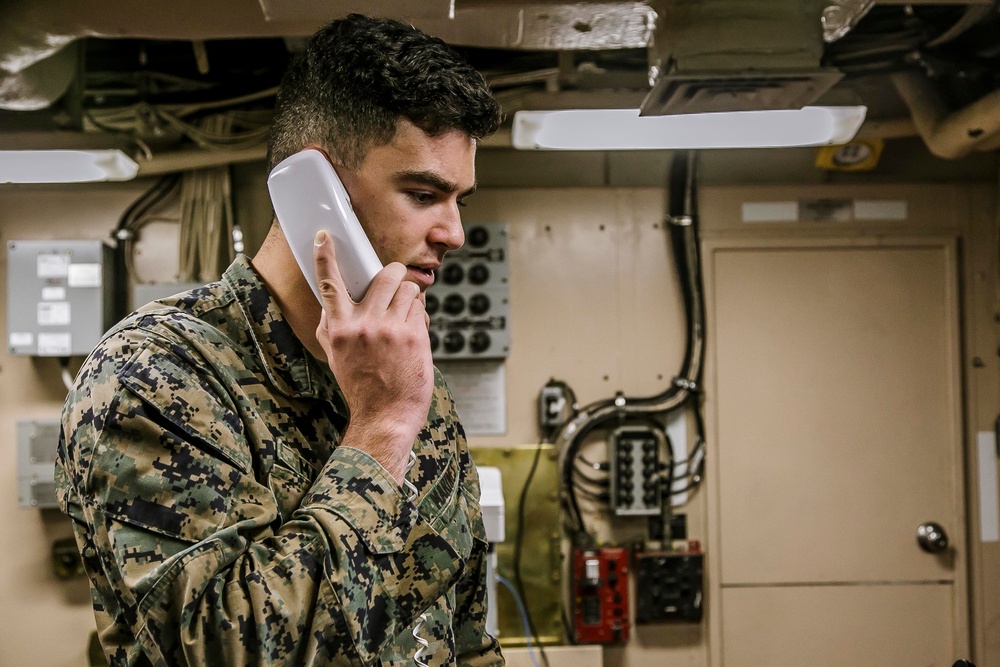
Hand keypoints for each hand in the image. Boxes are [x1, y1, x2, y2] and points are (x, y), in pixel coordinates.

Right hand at [313, 230, 432, 481]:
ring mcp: (390, 329)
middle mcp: (363, 325)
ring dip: (410, 296)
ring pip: (408, 288)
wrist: (385, 416)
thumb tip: (331, 300)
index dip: (326, 256)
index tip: (325, 236)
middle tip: (395, 281)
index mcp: (339, 329)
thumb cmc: (361, 386)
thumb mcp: (335, 356)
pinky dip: (419, 315)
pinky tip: (414, 333)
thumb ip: (331, 326)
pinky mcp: (414, 335)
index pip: (329, 284)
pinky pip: (420, 308)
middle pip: (385, 274)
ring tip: (405, 315)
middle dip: (394, 273)